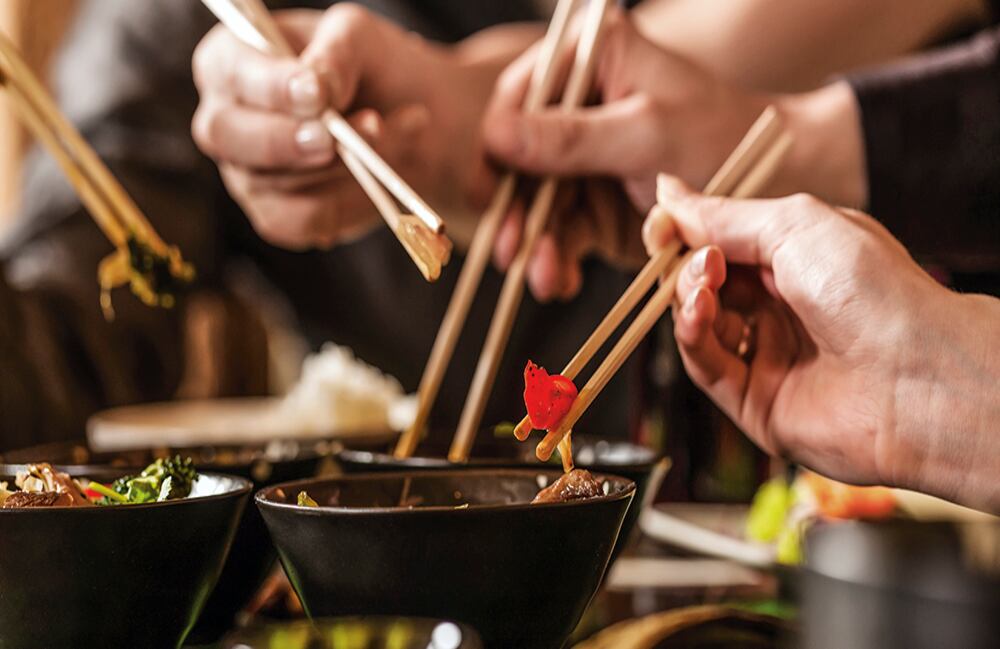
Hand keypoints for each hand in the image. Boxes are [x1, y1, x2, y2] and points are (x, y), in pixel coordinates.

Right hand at [192, 6, 494, 249]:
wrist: (422, 124)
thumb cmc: (377, 70)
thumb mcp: (362, 37)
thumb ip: (336, 52)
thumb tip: (318, 89)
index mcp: (231, 61)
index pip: (229, 72)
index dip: (271, 88)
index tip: (318, 95)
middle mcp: (227, 120)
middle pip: (228, 136)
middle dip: (287, 140)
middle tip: (334, 139)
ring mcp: (248, 173)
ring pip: (277, 182)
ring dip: (344, 163)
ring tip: (390, 131)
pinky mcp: (279, 215)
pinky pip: (304, 221)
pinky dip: (352, 199)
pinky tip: (380, 172)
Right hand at [482, 9, 865, 300]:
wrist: (775, 183)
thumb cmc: (720, 136)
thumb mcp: (645, 133)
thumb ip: (570, 137)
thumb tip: (495, 135)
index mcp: (592, 61)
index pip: (520, 95)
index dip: (497, 144)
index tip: (488, 189)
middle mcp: (579, 106)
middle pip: (520, 157)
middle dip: (517, 210)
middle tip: (509, 250)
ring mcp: (584, 158)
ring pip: (537, 202)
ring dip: (536, 244)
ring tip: (543, 278)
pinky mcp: (594, 202)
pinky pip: (562, 230)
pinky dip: (559, 258)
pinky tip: (561, 280)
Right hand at [646, 176, 999, 510]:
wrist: (915, 375)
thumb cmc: (872, 289)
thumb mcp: (793, 225)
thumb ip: (723, 215)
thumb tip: (667, 191)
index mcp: (796, 261)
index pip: (720, 244)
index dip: (686, 232)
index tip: (660, 222)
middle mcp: (779, 308)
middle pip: (701, 283)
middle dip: (686, 264)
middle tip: (696, 256)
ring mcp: (765, 355)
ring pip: (696, 322)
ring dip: (688, 296)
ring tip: (705, 282)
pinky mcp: (752, 401)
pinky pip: (703, 365)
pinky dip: (691, 334)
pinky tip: (700, 311)